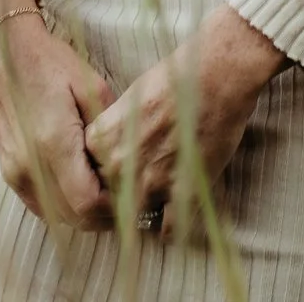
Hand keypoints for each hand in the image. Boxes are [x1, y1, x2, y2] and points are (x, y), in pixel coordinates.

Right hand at [0, 0, 114, 227]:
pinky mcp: (9, 171)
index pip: (88, 201)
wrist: (2, 52)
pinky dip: (63, 205)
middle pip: (74, 217)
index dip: (114, 206)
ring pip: (57, 216)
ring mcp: (15, 172)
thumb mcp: (90, 86)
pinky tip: (81, 188)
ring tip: (107, 194)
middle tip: (127, 199)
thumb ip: (109, 129)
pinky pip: (41, 205)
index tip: (134, 194)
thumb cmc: (49, 63)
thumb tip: (129, 161)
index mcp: (53, 143)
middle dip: (104, 214)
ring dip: (84, 213)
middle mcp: (30, 166)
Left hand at [84, 2, 290, 238]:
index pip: (86, 174)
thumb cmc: (176, 77)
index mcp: (101, 140)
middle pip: (107, 198)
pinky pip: (167, 229)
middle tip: (136, 192)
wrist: (216, 75)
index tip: (114, 176)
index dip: (102, 175)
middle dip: (120, 198)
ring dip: (142, 214)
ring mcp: (150, 182)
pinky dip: (170, 228)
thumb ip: (115, 129)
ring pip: (133, 218)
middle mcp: (119, 165)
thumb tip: (113, 146)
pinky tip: (173, 216)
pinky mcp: (181, 192)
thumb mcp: (131, 97)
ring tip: (153, 207)